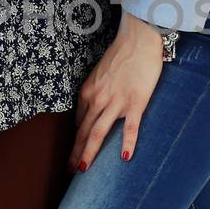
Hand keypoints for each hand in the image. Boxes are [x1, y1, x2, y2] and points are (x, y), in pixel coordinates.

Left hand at [70, 12, 163, 170]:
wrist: (138, 38)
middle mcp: (98, 99)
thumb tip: (92, 110)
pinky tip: (125, 157)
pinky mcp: (135, 101)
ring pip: (98, 132)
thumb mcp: (99, 74)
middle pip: (84, 131)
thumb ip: (95, 92)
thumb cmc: (121, 55)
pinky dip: (127, 143)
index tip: (74, 153)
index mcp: (88, 92)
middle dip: (76, 152)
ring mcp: (116, 101)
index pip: (79, 122)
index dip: (76, 139)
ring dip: (90, 152)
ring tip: (84, 169)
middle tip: (71, 170)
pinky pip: (130, 127)